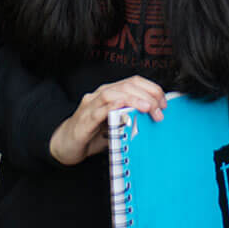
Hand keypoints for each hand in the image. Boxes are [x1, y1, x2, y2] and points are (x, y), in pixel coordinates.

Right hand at [48, 76, 166, 165]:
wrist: (64, 146)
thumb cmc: (91, 135)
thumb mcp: (116, 126)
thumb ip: (131, 120)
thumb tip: (154, 121)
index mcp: (110, 94)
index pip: (133, 82)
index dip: (151, 88)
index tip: (164, 103)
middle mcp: (100, 96)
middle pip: (127, 85)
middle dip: (148, 95)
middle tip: (160, 111)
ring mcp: (90, 106)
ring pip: (114, 94)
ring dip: (134, 99)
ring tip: (148, 109)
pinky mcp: (84, 120)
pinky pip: (99, 110)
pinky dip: (113, 107)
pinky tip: (124, 108)